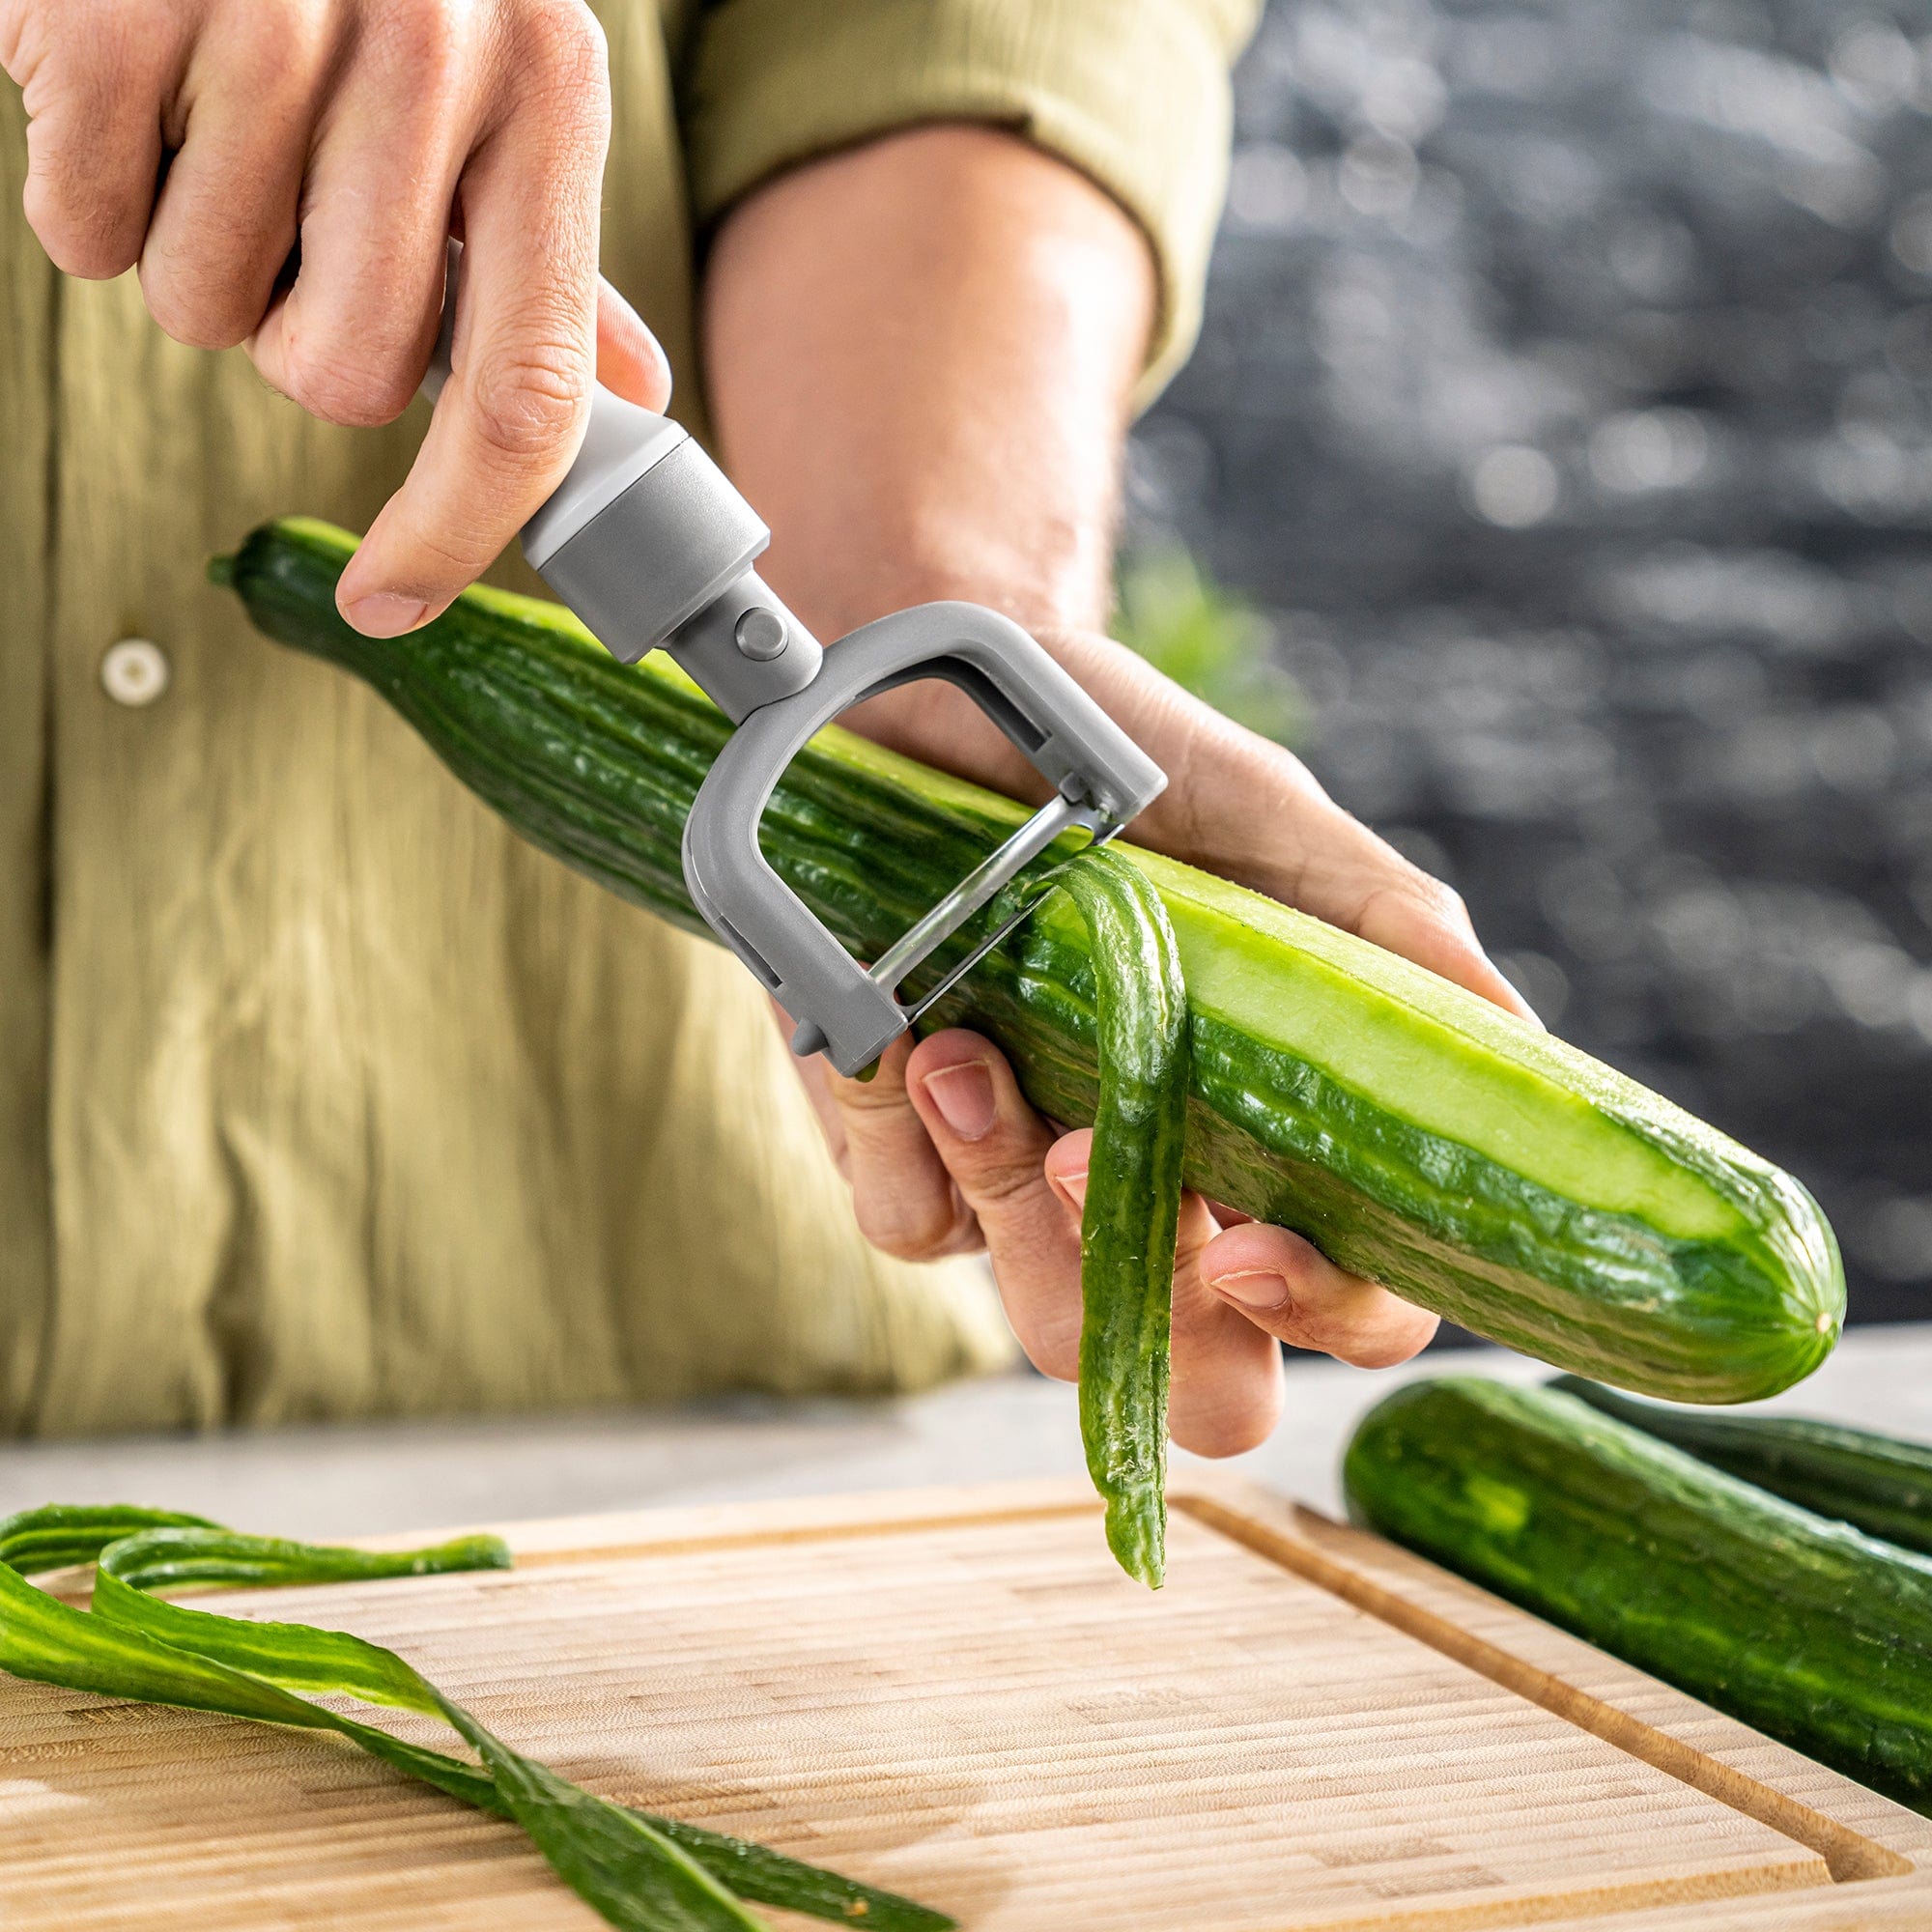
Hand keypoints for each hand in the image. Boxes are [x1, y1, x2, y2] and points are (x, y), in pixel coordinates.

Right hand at [0, 0, 669, 633]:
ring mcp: (271, 16)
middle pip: (346, 376)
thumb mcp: (494, 85)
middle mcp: (434, 50)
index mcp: (548, 92)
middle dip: (295, 340)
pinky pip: (85, 233)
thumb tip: (623, 395)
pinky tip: (131, 97)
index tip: (400, 605)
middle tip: (285, 224)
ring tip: (210, 129)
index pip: (526, 390)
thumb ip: (542, 253)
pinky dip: (90, 197)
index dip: (461, 528)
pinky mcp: (112, 6)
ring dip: (195, 258)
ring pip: (207, 312)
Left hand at [795, 632, 1539, 1457]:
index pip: (1357, 1296)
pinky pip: (920, 1229)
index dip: (1325, 1311)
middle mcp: (1163, 1184)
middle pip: (1207, 1380)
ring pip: (1053, 1324)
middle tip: (1104, 1173)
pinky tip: (902, 1033)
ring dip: (1012, 1199)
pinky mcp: (905, 1165)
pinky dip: (905, 1137)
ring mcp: (1029, 1192)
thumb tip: (1522, 1054)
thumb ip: (1392, 937)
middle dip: (1169, 1322)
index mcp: (1277, 1130)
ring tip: (968, 1051)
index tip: (1250, 1249)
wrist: (929, 693)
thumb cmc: (1117, 758)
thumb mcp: (1268, 822)